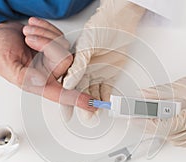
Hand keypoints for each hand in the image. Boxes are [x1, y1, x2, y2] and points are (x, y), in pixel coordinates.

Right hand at [0, 18, 95, 110]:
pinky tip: (33, 28)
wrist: (2, 33)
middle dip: (46, 44)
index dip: (78, 100)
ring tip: (27, 32)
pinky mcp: (57, 45)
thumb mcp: (5, 65)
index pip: (61, 94)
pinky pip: (60, 36)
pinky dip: (45, 28)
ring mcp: (55, 58)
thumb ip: (21, 75)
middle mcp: (50, 72)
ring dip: (43, 34)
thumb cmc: (1, 50)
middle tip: (28, 38)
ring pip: (64, 46)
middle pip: (65, 60)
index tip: (92, 104)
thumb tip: (40, 81)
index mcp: (39, 84)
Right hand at [62, 0, 145, 121]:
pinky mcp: (110, 73)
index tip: (67, 113)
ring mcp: (97, 72)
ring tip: (94, 115)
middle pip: (81, 92)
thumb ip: (77, 66)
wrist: (119, 20)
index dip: (66, 100)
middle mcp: (84, 70)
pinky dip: (105, 98)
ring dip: (94, 104)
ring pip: (93, 93)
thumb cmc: (99, 27)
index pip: (68, 85)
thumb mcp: (85, 46)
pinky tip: (104, 105)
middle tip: (85, 117)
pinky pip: (106, 89)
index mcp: (74, 64)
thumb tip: (68, 83)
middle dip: (82, 105)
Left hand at [140, 68, 185, 146]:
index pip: (165, 126)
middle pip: (168, 134)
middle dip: (152, 125)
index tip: (134, 119)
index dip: (146, 123)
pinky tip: (169, 122)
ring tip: (154, 116)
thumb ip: (159, 93)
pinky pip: (182, 140)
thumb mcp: (181, 87)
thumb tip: (142, 95)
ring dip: (162, 129)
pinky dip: (172, 132)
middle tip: (138, 116)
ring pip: (173, 139)